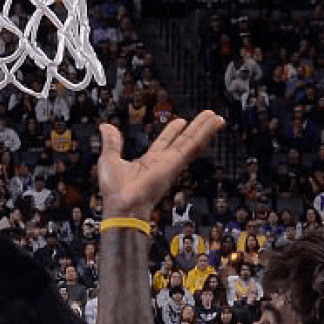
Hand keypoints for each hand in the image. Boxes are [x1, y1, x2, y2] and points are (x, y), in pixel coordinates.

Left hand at [98, 111, 223, 220]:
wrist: (122, 206)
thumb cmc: (114, 191)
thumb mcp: (109, 159)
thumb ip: (112, 142)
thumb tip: (105, 127)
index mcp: (149, 162)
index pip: (165, 143)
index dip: (172, 131)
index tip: (181, 121)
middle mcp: (164, 163)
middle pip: (184, 141)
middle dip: (195, 129)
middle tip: (207, 117)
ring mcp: (172, 163)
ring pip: (192, 142)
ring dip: (205, 129)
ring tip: (217, 117)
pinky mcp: (177, 163)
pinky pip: (194, 145)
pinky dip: (206, 133)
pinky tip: (215, 123)